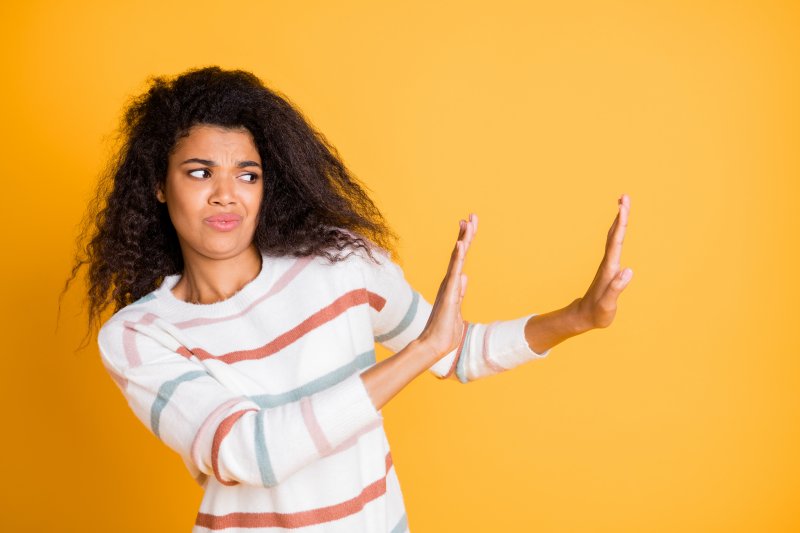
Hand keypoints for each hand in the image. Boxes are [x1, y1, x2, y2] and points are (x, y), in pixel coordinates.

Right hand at [417, 213, 477, 357]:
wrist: (436, 344)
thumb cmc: (446, 329)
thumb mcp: (457, 307)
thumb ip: (460, 292)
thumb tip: (465, 277)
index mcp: (453, 284)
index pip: (460, 259)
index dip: (465, 241)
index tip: (468, 225)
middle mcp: (449, 281)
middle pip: (459, 253)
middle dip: (467, 234)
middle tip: (471, 216)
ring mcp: (449, 286)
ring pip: (457, 258)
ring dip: (463, 240)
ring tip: (468, 223)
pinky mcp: (450, 293)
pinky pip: (455, 271)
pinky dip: (458, 257)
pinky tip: (461, 244)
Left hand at [576, 194, 632, 328]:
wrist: (583, 316)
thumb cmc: (596, 313)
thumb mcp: (607, 304)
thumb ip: (616, 288)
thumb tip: (627, 270)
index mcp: (609, 269)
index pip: (616, 242)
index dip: (621, 224)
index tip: (624, 207)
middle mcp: (608, 263)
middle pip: (615, 234)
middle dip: (621, 215)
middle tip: (625, 196)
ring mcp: (608, 264)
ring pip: (614, 237)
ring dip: (619, 220)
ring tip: (623, 204)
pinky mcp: (609, 268)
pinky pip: (615, 244)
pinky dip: (618, 231)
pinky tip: (620, 226)